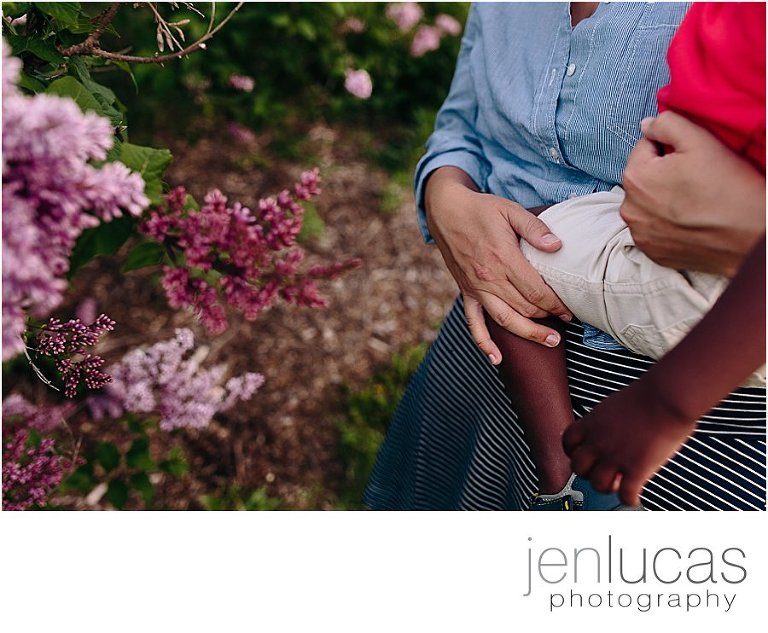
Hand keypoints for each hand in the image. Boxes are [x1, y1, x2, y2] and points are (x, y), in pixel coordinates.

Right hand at [424, 166, 571, 362]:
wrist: (446, 211)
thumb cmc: (481, 209)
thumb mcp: (511, 211)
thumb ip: (535, 228)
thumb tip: (557, 246)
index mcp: (503, 258)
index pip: (536, 291)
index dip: (556, 304)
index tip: (570, 310)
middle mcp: (489, 278)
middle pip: (525, 307)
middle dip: (548, 318)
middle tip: (566, 322)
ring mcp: (476, 288)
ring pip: (505, 319)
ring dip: (528, 333)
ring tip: (548, 342)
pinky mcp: (466, 292)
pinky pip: (473, 323)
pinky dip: (484, 343)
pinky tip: (496, 358)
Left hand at [562, 376, 695, 506]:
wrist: (668, 396)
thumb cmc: (649, 395)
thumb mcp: (615, 404)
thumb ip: (607, 421)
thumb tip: (612, 430)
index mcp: (592, 423)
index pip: (568, 443)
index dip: (574, 452)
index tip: (585, 455)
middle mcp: (599, 442)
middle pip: (578, 468)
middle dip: (588, 473)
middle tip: (603, 471)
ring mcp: (616, 457)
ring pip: (598, 485)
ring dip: (608, 488)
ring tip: (619, 484)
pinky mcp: (636, 469)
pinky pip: (625, 495)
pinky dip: (629, 500)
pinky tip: (635, 497)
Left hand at [621, 111, 765, 276]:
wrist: (750, 237)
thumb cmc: (727, 188)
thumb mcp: (699, 141)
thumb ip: (667, 124)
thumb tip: (647, 124)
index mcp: (634, 177)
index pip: (645, 148)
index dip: (670, 148)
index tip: (691, 158)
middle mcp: (629, 209)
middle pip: (644, 177)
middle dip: (663, 173)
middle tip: (696, 180)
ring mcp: (639, 234)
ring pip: (647, 204)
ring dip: (663, 199)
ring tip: (694, 201)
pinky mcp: (652, 252)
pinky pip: (654, 229)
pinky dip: (667, 223)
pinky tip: (689, 220)